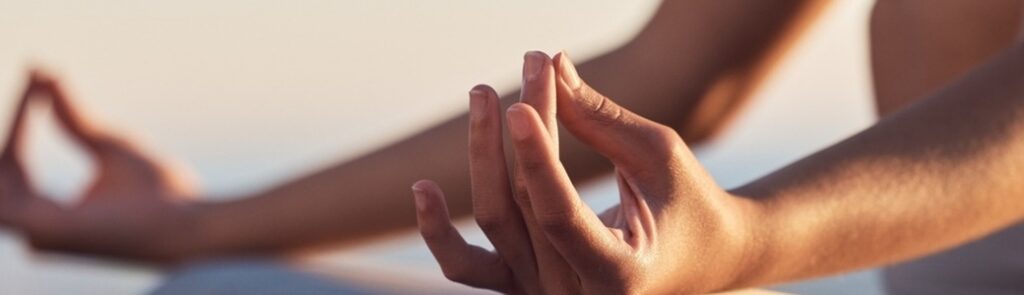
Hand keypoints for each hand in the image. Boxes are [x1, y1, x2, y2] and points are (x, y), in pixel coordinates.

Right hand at [0, 70, 200, 260]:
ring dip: (16, 128)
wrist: (187, 222)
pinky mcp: (42, 229)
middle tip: (36, 77)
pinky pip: (10, 177)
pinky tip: (33, 111)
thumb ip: (72, 117)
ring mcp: (36, 232)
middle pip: (2, 168)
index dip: (20, 120)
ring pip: (0, 174)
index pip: (14, 163)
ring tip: (35, 90)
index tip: (36, 78)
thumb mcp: (106, 143)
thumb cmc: (158, 192)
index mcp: (47, 214)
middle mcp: (34, 228)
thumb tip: (44, 73)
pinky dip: (19, 138)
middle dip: (16, 121)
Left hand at [413, 52, 762, 293]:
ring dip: (483, 152)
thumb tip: (550, 67)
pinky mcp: (520, 286)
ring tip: (484, 93)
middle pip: (524, 203)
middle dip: (524, 127)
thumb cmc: (689, 204)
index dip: (536, 158)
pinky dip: (439, 232)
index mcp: (620, 274)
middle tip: (530, 63)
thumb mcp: (658, 156)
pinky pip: (466, 265)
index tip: (520, 102)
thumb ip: (600, 119)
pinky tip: (423, 188)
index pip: (559, 217)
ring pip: (493, 222)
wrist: (702, 259)